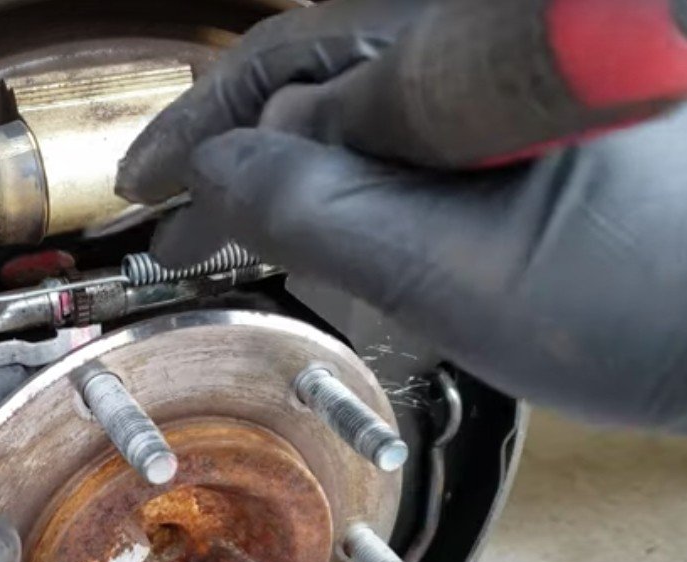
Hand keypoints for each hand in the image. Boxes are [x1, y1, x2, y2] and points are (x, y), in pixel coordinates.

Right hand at [119, 1, 686, 431]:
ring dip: (302, 174)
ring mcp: (515, 69)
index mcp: (472, 43)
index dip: (200, 123)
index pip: (293, 58)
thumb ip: (316, 210)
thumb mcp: (450, 274)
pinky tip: (348, 231)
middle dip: (246, 158)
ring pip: (364, 103)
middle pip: (323, 71)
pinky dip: (363, 182)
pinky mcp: (532, 111)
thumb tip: (216, 166)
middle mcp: (489, 33)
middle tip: (185, 233)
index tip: (144, 187)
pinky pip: (416, 128)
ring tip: (259, 245)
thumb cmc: (645, 308)